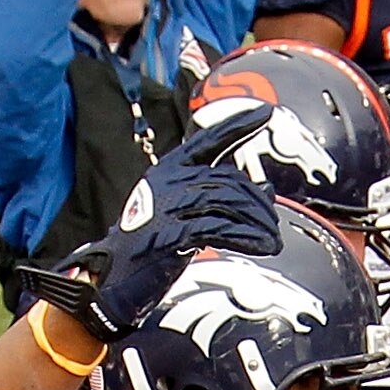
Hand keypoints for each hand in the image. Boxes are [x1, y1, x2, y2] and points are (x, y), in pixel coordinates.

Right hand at [19, 116, 281, 343]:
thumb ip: (220, 197)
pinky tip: (263, 248)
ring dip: (258, 224)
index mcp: (170, 169)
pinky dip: (247, 238)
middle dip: (259, 204)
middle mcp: (169, 180)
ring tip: (272, 242)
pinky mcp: (172, 234)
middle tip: (274, 227)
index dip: (238, 126)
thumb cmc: (153, 243)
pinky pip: (221, 229)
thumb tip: (267, 189)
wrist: (115, 276)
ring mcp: (168, 206)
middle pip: (230, 180)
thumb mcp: (186, 212)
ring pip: (229, 203)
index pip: (209, 140)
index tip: (266, 113)